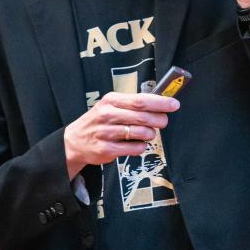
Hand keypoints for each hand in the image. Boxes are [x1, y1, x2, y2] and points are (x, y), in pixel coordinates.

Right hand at [63, 91, 179, 178]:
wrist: (75, 141)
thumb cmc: (100, 121)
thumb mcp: (111, 106)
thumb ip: (133, 104)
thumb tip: (161, 102)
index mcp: (111, 101)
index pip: (140, 100)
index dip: (160, 103)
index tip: (174, 104)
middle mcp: (107, 115)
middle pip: (143, 117)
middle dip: (159, 119)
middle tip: (163, 121)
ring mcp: (106, 133)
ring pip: (141, 133)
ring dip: (150, 134)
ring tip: (146, 133)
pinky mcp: (106, 149)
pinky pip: (135, 148)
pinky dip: (141, 146)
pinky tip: (136, 144)